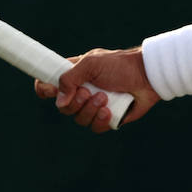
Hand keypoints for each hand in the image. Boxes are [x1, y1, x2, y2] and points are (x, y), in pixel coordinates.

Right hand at [34, 46, 160, 133]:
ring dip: (90, 110)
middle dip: (75, 102)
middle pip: (63, 107)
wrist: (147, 76)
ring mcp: (94, 106)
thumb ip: (70, 78)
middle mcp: (82, 91)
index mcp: (75, 75)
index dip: (45, 89)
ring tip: (105, 98)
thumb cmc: (119, 65)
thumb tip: (59, 101)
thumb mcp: (91, 64)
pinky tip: (109, 110)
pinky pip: (95, 127)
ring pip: (79, 119)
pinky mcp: (107, 118)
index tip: (48, 91)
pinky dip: (100, 120)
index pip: (51, 83)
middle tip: (89, 91)